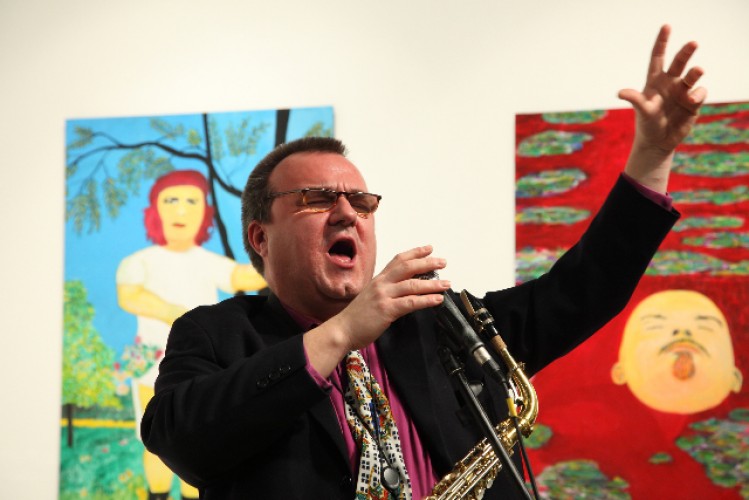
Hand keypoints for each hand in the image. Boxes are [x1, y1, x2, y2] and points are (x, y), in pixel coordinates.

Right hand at [304, 245, 449, 375]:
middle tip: (443, 262)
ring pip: (412, 285)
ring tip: (446, 283)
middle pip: (408, 267)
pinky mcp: (386, 310)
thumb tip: (405, 289)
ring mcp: (383, 296)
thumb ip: (386, 291)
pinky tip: (437, 299)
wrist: (341, 330)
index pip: (398, 260)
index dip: (415, 253)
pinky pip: (411, 302)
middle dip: (428, 263)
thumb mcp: (371, 297)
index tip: (429, 249)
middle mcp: (381, 284)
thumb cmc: (356, 317)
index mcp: (378, 280)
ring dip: (432, 283)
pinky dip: (426, 300)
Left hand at [619, 24, 707, 192]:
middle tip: (693, 43)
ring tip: (697, 70)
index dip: (662, 42)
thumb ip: (634, 99)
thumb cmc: (646, 124)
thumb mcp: (642, 110)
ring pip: (693, 75)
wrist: (658, 142)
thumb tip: (620, 92)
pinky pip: (700, 92)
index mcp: (655, 81)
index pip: (658, 57)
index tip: (666, 27)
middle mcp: (670, 83)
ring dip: (695, 72)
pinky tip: (691, 101)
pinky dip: (698, 94)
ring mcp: (682, 92)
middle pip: (680, 62)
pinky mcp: (693, 103)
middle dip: (686, 52)